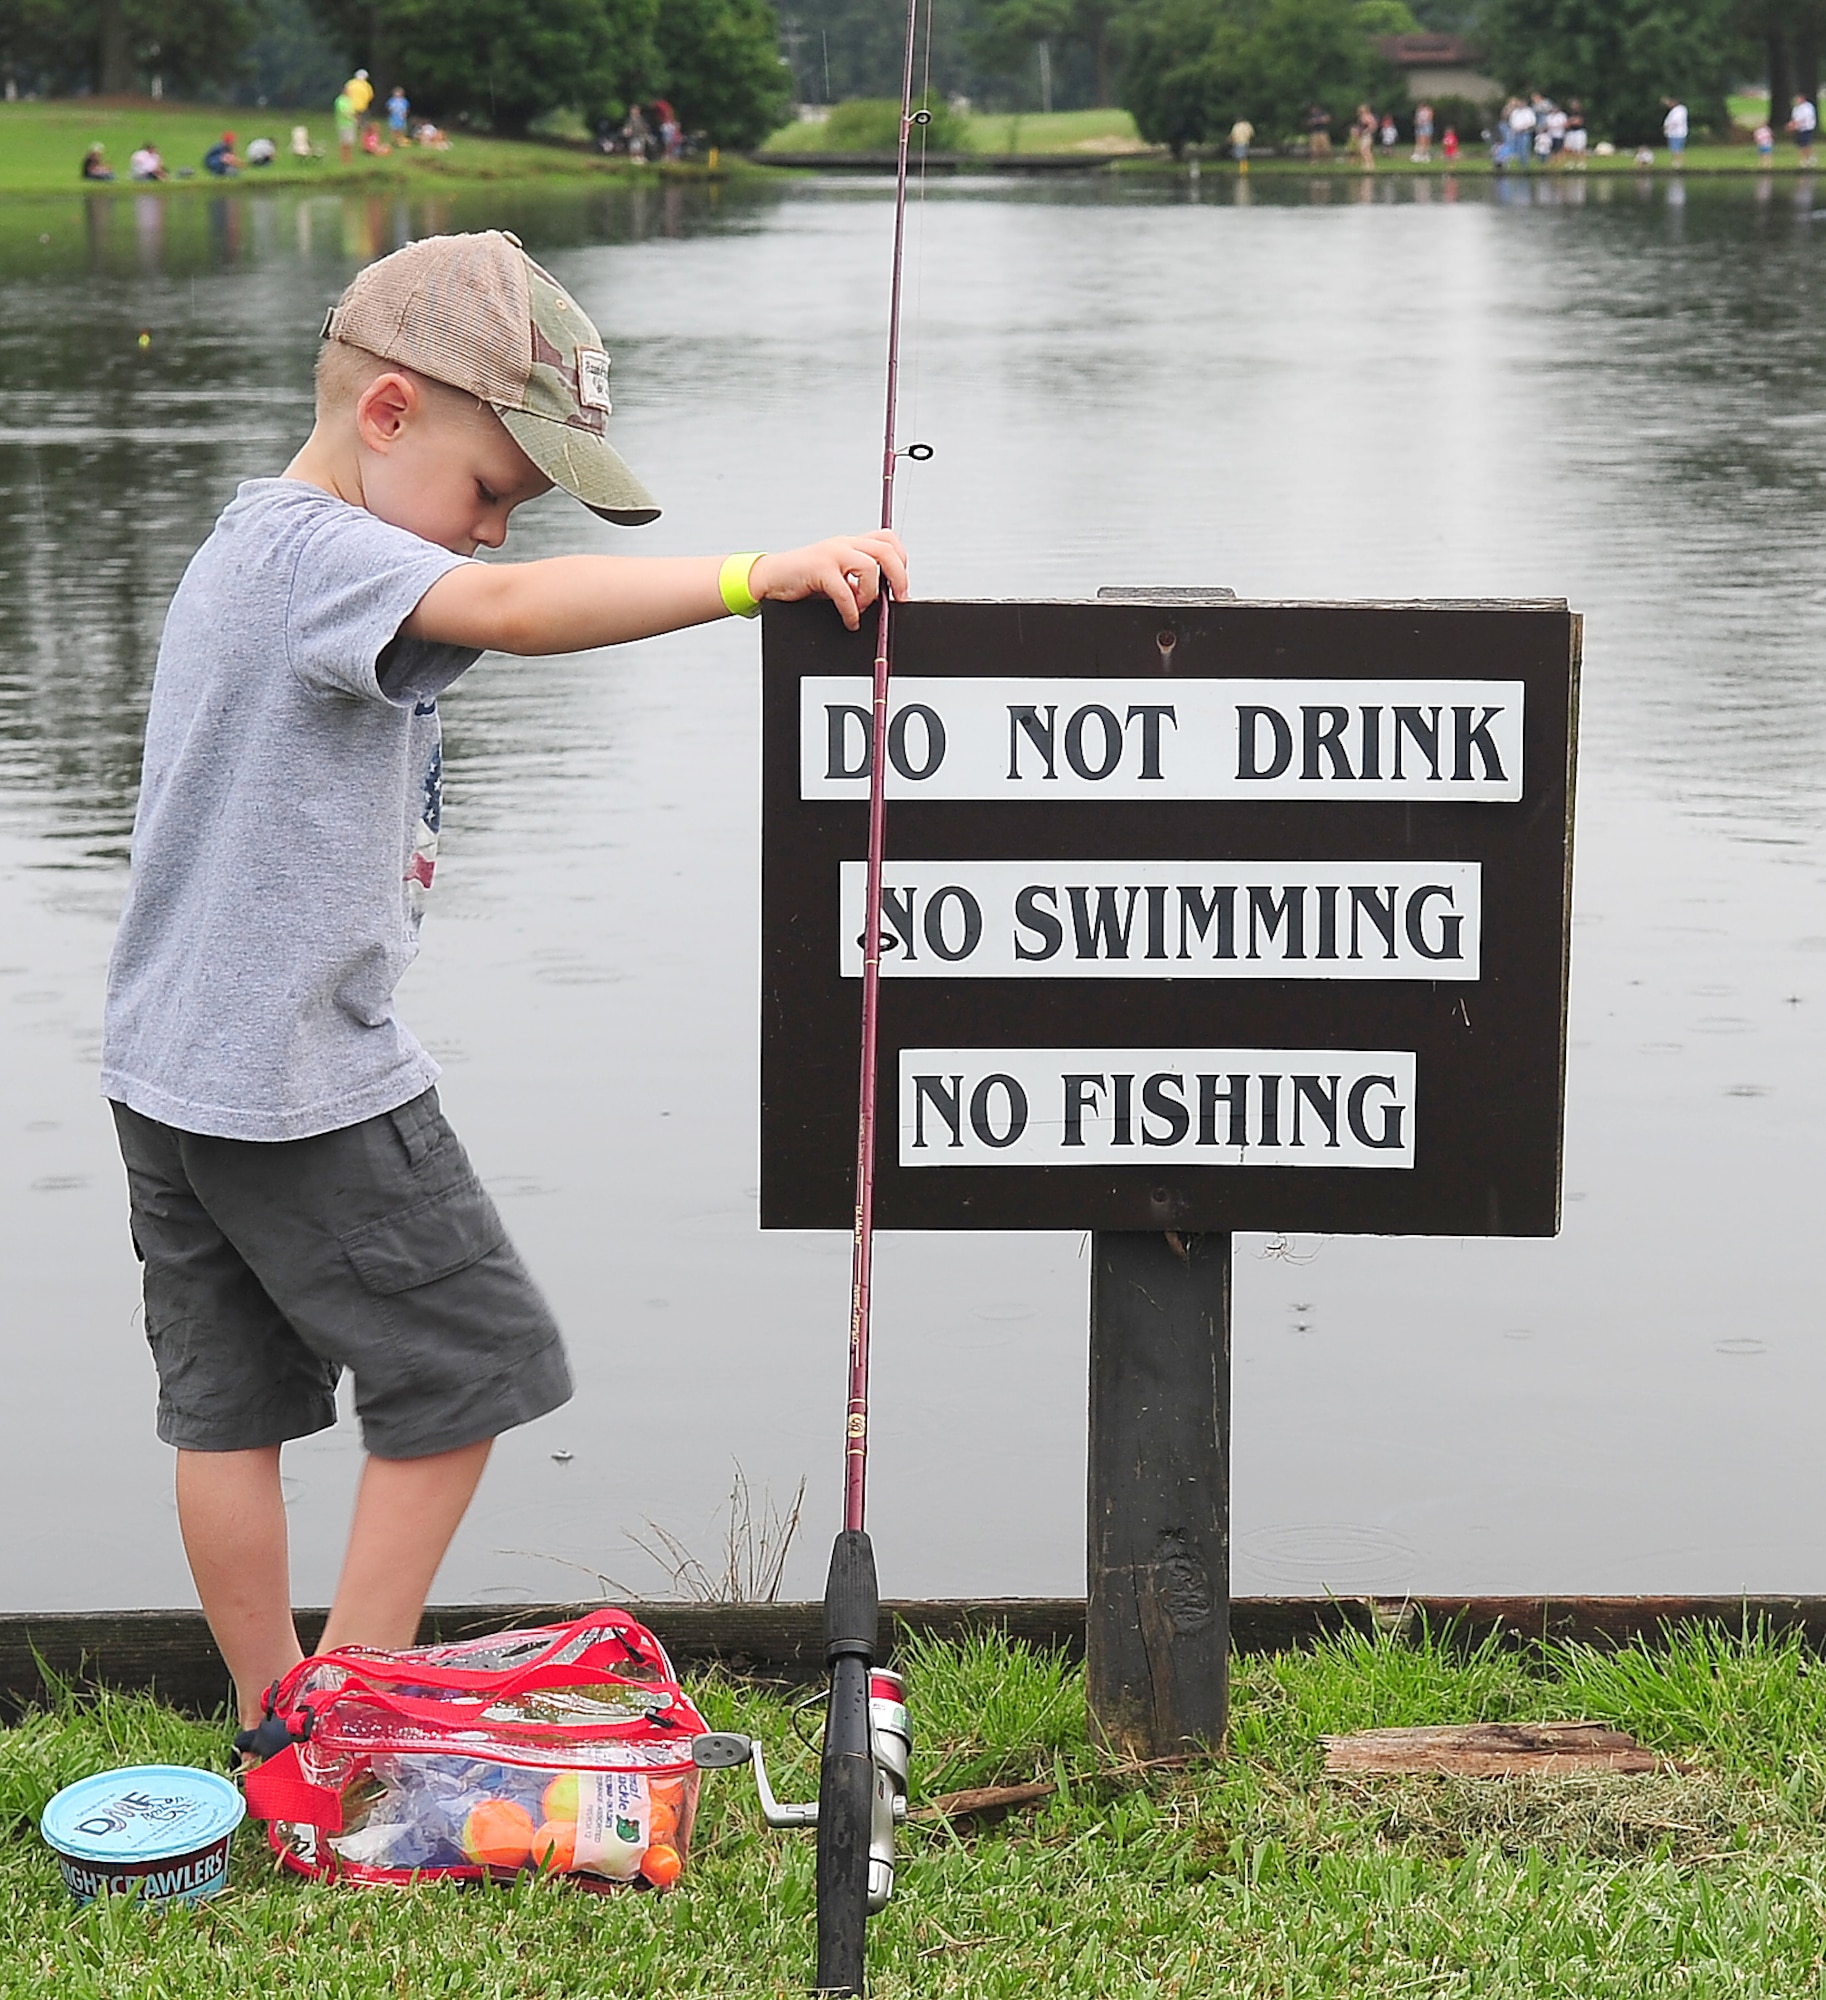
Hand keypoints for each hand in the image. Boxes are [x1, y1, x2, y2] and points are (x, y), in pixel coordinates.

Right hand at [749, 533, 909, 631]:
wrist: (770, 578)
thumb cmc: (802, 580)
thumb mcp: (836, 576)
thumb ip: (857, 581)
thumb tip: (883, 598)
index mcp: (850, 543)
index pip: (887, 539)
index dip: (901, 560)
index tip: (900, 585)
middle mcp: (844, 543)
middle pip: (886, 551)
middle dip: (898, 577)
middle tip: (897, 599)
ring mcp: (831, 553)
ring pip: (870, 568)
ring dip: (870, 595)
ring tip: (861, 609)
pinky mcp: (819, 568)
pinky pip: (846, 591)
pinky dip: (851, 611)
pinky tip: (849, 619)